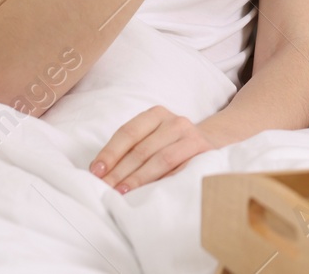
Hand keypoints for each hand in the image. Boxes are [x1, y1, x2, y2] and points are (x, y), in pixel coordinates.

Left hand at [88, 105, 223, 192]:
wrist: (212, 142)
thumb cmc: (172, 144)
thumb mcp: (153, 137)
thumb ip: (132, 149)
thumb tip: (101, 172)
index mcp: (156, 114)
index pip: (128, 132)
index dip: (111, 152)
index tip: (96, 172)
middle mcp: (175, 122)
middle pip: (142, 149)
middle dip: (120, 172)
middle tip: (105, 189)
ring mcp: (191, 137)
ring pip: (160, 159)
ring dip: (139, 179)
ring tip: (122, 193)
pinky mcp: (203, 153)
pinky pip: (180, 170)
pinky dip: (162, 183)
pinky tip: (150, 194)